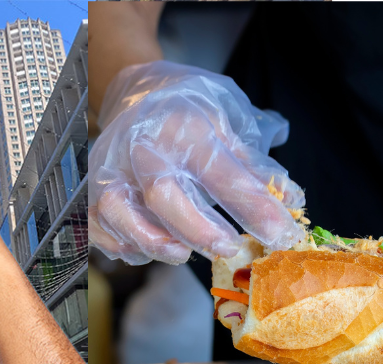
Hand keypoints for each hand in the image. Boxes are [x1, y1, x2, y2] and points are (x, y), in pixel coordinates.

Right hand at [88, 61, 305, 264]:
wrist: (137, 90)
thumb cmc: (189, 107)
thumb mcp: (231, 118)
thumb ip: (256, 163)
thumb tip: (291, 202)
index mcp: (184, 124)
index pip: (222, 172)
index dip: (254, 209)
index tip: (280, 235)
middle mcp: (142, 145)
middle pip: (163, 196)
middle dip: (199, 230)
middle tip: (229, 248)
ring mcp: (111, 167)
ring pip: (121, 214)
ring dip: (155, 243)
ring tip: (183, 253)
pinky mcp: (92, 188)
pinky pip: (100, 227)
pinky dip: (124, 245)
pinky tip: (150, 248)